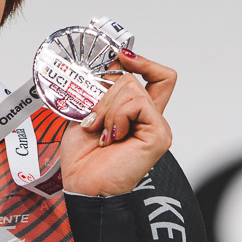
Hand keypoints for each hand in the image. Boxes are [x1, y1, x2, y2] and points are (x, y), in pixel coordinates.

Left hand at [58, 50, 175, 197]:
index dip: (141, 61)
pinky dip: (116, 116)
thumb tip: (107, 64)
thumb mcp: (88, 114)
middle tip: (94, 119)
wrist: (82, 185)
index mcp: (137, 114)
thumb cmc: (83, 158)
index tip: (120, 55)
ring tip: (102, 133)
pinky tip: (111, 136)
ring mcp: (158, 127)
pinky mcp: (159, 134)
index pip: (157, 76)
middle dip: (105, 94)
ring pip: (133, 89)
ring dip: (108, 108)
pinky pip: (137, 104)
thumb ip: (101, 91)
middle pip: (134, 79)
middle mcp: (151, 119)